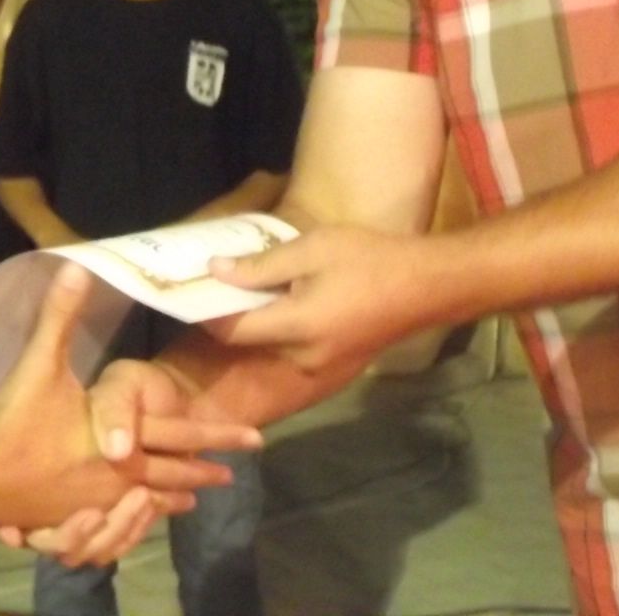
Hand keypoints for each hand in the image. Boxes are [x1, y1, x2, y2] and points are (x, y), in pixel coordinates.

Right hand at [0, 265, 254, 557]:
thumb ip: (60, 315)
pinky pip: (119, 519)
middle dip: (206, 470)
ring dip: (174, 495)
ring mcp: (98, 500)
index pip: (181, 435)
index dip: (219, 435)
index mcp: (121, 439)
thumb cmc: (17, 419)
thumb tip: (76, 266)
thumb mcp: (40, 362)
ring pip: (149, 499)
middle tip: (235, 474)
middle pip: (173, 472)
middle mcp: (119, 474)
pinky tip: (142, 512)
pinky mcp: (74, 516)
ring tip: (195, 498)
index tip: (256, 437)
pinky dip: (140, 514)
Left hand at [205, 224, 445, 372]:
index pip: (232, 330)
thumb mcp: (311, 248)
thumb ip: (260, 265)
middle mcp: (304, 359)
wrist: (426, 286)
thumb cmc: (368, 259)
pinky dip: (279, 332)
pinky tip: (283, 304)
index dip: (205, 311)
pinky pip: (292, 353)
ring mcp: (321, 370)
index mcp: (297, 327)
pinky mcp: (335, 368)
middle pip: (249, 342)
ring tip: (250, 289)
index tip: (191, 288)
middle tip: (218, 283)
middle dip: (229, 316)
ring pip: (270, 349)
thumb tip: (214, 270)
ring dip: (256, 323)